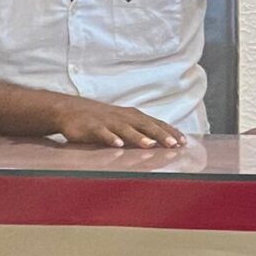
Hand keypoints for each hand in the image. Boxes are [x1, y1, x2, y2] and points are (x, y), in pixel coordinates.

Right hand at [55, 101, 183, 147]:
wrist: (71, 110)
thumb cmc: (103, 119)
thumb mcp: (125, 122)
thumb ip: (142, 130)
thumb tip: (165, 142)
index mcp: (134, 117)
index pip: (156, 124)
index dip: (170, 132)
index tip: (185, 142)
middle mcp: (124, 117)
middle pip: (145, 125)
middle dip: (161, 135)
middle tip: (174, 145)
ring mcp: (108, 122)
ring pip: (126, 129)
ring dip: (138, 137)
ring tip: (150, 145)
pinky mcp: (92, 127)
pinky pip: (102, 133)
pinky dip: (110, 138)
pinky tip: (118, 145)